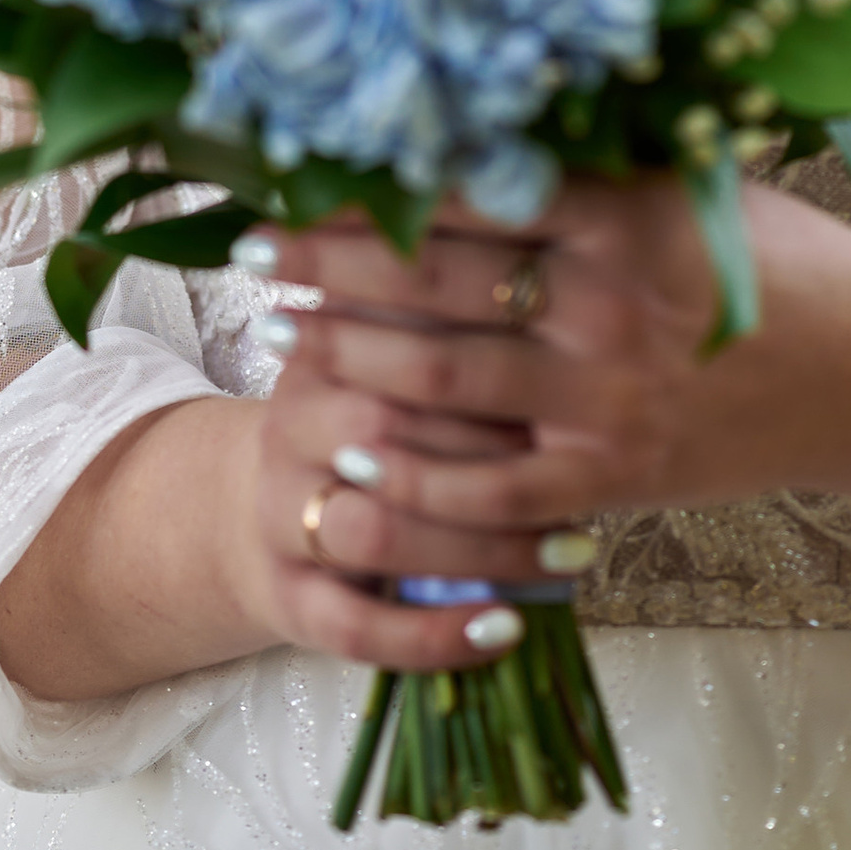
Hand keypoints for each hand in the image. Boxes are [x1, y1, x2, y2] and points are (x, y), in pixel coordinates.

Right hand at [241, 238, 604, 677]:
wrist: (257, 501)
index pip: (398, 327)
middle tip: (592, 451)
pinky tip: (507, 630)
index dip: (482, 338)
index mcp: (325, 341)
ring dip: (480, 546)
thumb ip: (451, 293)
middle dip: (488, 444)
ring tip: (576, 548)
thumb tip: (566, 212)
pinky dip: (434, 636)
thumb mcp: (391, 334)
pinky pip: (357, 630)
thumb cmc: (369, 405)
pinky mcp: (290, 599)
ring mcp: (283, 516)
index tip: (574, 344)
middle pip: (384, 428)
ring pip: (375, 533)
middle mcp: (293, 424)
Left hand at [245, 171, 850, 581]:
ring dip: (344, 358)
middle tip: (255, 248)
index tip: (299, 164)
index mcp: (623, 212)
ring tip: (284, 334)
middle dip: (326, 265)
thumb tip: (481, 103)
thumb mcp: (699, 182)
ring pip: (433, 381)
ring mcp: (603, 400)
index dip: (370, 180)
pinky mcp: (610, 480)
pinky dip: (407, 477)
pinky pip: (482, 490)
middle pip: (426, 281)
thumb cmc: (784, 259)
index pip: (466, 188)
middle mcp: (605, 304)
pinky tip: (349, 449)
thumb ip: (598, 159)